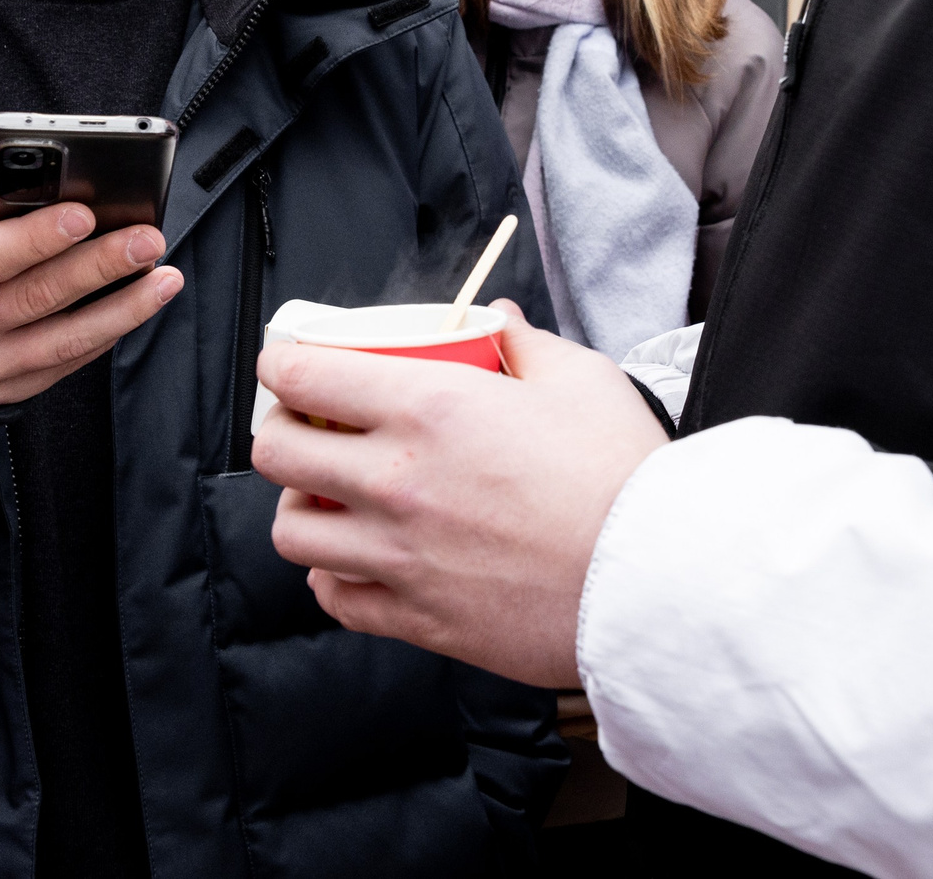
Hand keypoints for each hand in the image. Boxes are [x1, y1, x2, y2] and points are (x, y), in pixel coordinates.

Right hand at [0, 130, 182, 406]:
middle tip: (147, 237)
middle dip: (97, 266)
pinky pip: (61, 365)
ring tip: (164, 277)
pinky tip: (137, 306)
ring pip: (59, 341)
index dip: (35, 239)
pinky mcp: (1, 389)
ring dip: (120, 310)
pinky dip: (104, 336)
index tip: (84, 212)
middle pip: (33, 298)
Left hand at [252, 306, 667, 686]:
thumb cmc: (622, 478)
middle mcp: (396, 478)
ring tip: (331, 500)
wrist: (655, 582)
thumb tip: (495, 317)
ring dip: (301, 508)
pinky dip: (334, 579)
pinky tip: (359, 561)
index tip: (289, 367)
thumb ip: (523, 342)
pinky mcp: (416, 615)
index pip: (305, 376)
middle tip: (308, 429)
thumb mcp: (579, 381)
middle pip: (277, 452)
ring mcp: (399, 553)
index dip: (283, 365)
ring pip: (292, 531)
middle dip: (281, 431)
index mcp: (427, 406)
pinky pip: (334, 598)